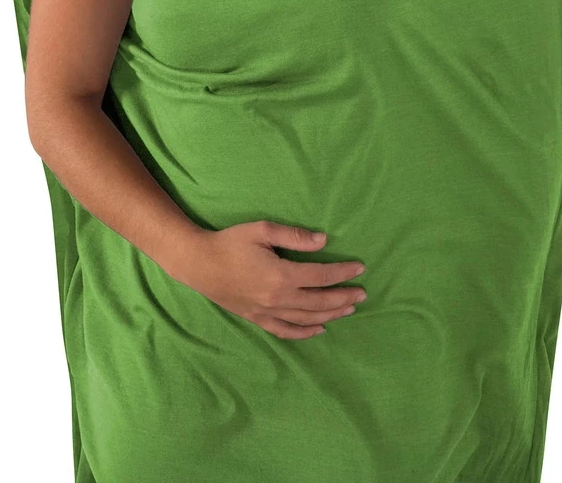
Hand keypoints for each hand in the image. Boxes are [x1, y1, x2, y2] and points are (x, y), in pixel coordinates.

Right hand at [172, 220, 366, 339]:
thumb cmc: (231, 242)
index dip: (343, 273)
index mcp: (280, 275)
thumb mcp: (262, 230)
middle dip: (344, 297)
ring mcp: (267, 313)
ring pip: (307, 319)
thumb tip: (323, 241)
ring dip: (331, 314)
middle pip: (319, 302)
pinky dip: (305, 332)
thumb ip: (294, 236)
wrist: (199, 263)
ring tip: (349, 308)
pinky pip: (286, 331)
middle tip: (363, 293)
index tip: (360, 268)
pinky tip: (319, 329)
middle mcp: (277, 299)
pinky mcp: (257, 319)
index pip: (320, 276)